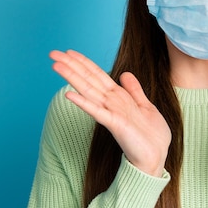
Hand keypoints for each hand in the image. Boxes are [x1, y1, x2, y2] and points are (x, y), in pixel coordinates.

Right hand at [50, 49, 170, 176]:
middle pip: (88, 79)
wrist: (156, 156)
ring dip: (72, 77)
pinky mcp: (114, 124)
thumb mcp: (146, 106)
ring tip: (56, 66)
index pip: (97, 74)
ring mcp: (110, 113)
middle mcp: (111, 103)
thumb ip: (134, 90)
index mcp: (118, 96)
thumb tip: (125, 73)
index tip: (68, 51)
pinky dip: (83, 102)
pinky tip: (69, 94)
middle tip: (52, 53)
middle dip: (71, 65)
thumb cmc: (150, 135)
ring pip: (88, 91)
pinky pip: (96, 111)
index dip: (83, 62)